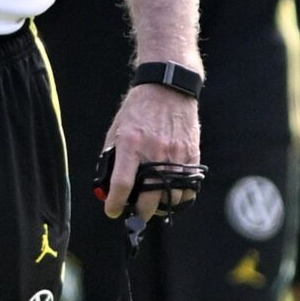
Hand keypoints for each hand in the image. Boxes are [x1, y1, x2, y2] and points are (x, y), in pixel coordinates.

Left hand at [99, 82, 199, 218]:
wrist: (168, 87)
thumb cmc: (138, 109)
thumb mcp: (117, 128)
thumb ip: (112, 155)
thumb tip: (108, 183)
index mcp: (131, 144)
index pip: (122, 184)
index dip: (115, 203)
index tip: (113, 211)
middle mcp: (154, 151)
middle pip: (150, 197)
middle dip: (141, 212)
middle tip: (137, 213)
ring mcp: (176, 154)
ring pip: (173, 196)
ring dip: (163, 206)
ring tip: (155, 205)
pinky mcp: (191, 153)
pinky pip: (189, 185)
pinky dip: (181, 195)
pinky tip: (173, 194)